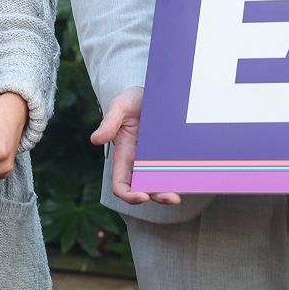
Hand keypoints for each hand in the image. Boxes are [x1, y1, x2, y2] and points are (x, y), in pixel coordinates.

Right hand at [88, 88, 180, 205]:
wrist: (152, 90)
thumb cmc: (131, 100)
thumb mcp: (119, 106)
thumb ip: (109, 123)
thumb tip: (95, 139)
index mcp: (123, 156)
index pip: (121, 185)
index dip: (129, 195)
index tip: (142, 196)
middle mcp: (139, 163)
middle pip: (147, 189)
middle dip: (159, 197)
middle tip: (173, 198)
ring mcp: (157, 160)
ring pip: (163, 183)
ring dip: (172, 191)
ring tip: (184, 192)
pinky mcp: (172, 153)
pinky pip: (177, 170)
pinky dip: (183, 176)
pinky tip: (193, 176)